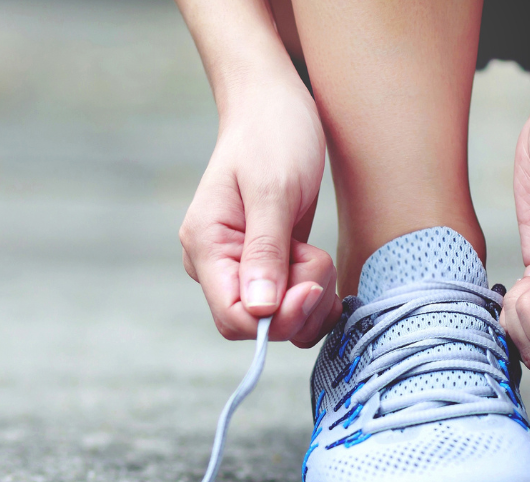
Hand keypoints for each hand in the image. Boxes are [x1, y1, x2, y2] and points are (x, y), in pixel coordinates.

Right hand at [178, 76, 339, 346]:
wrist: (276, 107)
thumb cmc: (273, 136)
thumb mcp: (273, 190)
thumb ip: (265, 251)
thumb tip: (261, 310)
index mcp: (206, 246)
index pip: (234, 318)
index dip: (277, 319)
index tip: (311, 286)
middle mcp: (219, 265)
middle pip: (260, 326)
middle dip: (300, 305)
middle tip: (317, 259)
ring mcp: (243, 268)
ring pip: (282, 321)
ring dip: (312, 299)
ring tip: (317, 253)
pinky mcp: (269, 267)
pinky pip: (293, 307)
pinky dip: (316, 297)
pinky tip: (323, 269)